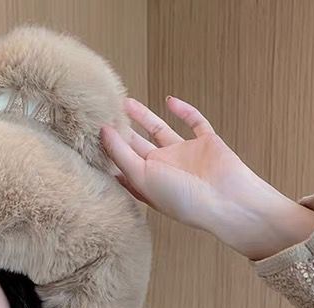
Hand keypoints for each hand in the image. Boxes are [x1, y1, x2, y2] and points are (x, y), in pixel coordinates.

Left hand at [100, 96, 313, 259]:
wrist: (224, 199)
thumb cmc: (180, 197)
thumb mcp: (142, 176)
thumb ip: (121, 154)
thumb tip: (103, 131)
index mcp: (147, 182)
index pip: (122, 164)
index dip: (108, 151)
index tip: (88, 135)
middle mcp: (164, 169)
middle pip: (137, 146)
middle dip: (122, 131)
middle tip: (104, 113)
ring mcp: (185, 155)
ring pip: (160, 131)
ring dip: (144, 117)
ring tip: (125, 102)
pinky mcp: (206, 143)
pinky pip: (194, 122)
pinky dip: (184, 110)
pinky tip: (169, 100)